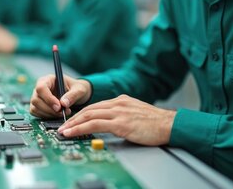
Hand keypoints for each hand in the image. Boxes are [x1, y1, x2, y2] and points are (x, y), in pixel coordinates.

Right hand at [29, 74, 91, 118]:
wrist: (76, 94)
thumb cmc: (77, 88)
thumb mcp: (79, 89)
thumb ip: (73, 95)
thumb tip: (63, 104)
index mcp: (48, 79)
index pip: (41, 88)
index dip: (48, 98)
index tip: (58, 107)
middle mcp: (40, 88)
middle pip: (36, 100)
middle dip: (49, 109)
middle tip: (62, 112)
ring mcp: (38, 97)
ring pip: (35, 108)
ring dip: (48, 114)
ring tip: (62, 113)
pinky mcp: (38, 106)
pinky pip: (36, 113)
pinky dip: (46, 117)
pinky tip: (56, 115)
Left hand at [57, 94, 175, 145]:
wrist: (169, 124)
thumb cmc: (156, 123)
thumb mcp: (137, 113)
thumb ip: (124, 115)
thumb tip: (113, 123)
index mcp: (121, 101)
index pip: (96, 106)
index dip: (82, 114)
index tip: (72, 121)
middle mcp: (118, 104)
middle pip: (89, 109)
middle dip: (73, 118)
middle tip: (62, 126)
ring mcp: (119, 113)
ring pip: (89, 115)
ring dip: (73, 123)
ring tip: (63, 131)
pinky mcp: (120, 123)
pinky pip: (95, 124)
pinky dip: (80, 128)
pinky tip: (73, 132)